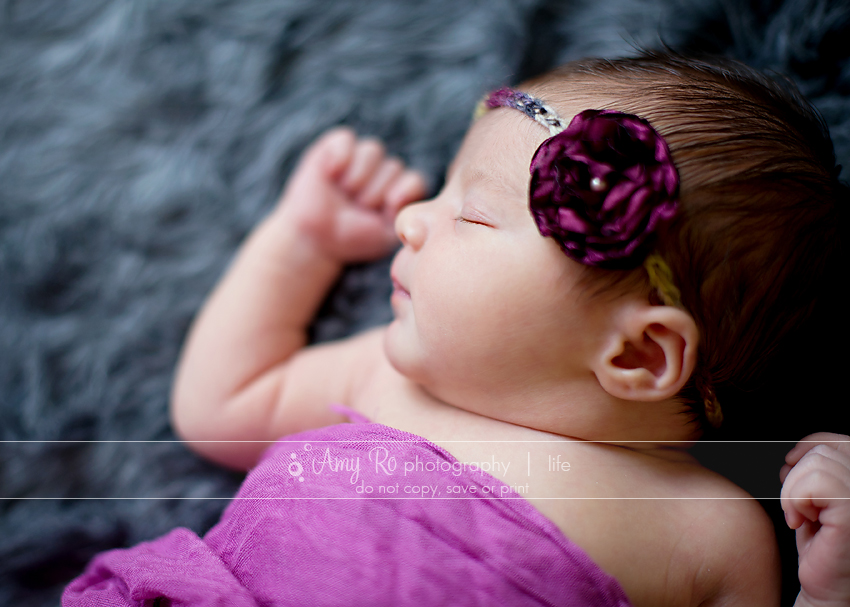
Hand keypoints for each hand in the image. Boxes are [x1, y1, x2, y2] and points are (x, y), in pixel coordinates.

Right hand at [275, 127, 426, 263]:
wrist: (315, 239)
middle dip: (374, 192)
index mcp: (400, 191)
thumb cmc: (352, 239)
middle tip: (356, 208)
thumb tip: (401, 191)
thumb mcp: (386, 235)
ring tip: (344, 193)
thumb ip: (404, 213)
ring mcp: (360, 158)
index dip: (403, 191)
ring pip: (373, 150)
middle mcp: (383, 172)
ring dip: (358, 176)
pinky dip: (340, 157)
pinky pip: (346, 139)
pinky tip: (330, 174)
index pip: (414, 181)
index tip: (388, 207)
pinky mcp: (335, 147)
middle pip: (393, 166)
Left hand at [780, 433, 849, 606]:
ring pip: (816, 465)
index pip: (840, 441)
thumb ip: (817, 472)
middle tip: (799, 507)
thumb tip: (795, 453)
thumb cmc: (822, 548)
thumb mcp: (817, 500)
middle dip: (797, 476)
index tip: (791, 463)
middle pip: (824, 451)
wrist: (827, 589)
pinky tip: (802, 523)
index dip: (810, 445)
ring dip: (794, 492)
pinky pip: (814, 483)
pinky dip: (795, 500)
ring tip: (803, 518)